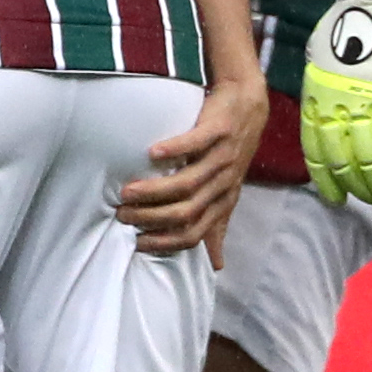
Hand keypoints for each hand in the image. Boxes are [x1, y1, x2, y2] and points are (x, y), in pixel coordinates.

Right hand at [121, 74, 267, 259]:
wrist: (248, 105)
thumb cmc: (231, 151)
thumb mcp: (227, 190)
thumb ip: (218, 225)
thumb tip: (217, 265)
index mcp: (224, 200)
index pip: (196, 231)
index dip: (167, 241)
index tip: (138, 242)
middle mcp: (224, 182)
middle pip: (187, 210)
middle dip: (153, 217)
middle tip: (123, 215)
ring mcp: (223, 156)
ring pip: (188, 182)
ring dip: (154, 190)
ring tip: (126, 191)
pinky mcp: (219, 130)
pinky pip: (195, 143)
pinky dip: (173, 149)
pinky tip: (151, 152)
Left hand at [301, 0, 371, 208]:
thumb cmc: (350, 17)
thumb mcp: (322, 55)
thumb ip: (324, 87)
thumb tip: (326, 108)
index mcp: (320, 94)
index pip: (319, 147)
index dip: (328, 175)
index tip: (335, 195)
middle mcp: (341, 105)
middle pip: (346, 159)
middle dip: (358, 186)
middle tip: (368, 202)